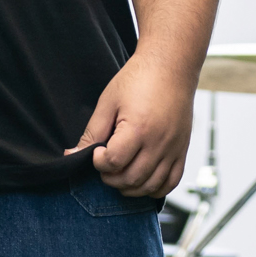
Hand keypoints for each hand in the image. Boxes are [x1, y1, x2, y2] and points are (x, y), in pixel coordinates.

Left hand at [69, 52, 196, 198]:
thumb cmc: (138, 79)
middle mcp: (159, 143)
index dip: (98, 162)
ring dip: (129, 187)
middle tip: (105, 164)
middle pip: (130, 179)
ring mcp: (174, 149)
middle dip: (110, 177)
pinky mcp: (183, 150)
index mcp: (138, 128)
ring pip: (150, 186)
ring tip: (120, 173)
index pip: (113, 163)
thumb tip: (73, 155)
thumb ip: (92, 132)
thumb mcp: (108, 101)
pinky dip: (155, 189)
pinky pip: (171, 182)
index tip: (96, 152)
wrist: (171, 67)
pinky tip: (142, 180)